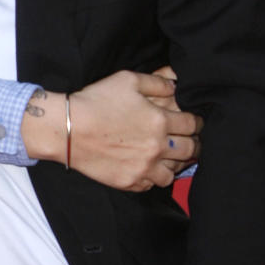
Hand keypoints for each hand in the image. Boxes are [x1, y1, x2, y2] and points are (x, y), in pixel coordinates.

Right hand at [21, 69, 201, 190]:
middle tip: (189, 141)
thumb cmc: (96, 100)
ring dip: (175, 163)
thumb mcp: (127, 80)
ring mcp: (144, 168)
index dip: (196, 122)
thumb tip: (175, 87)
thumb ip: (156, 82)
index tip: (193, 123)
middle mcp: (157, 147)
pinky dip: (153, 177)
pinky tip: (147, 168)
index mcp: (160, 121)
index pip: (193, 125)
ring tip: (169, 158)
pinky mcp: (129, 181)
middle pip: (190, 150)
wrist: (67, 129)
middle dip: (194, 144)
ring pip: (174, 172)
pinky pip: (152, 185)